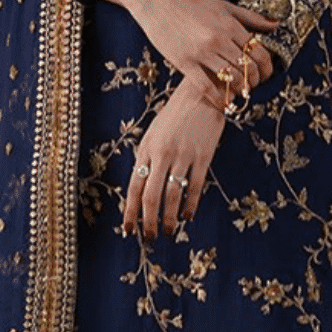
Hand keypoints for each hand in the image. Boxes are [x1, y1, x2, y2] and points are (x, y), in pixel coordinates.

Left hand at [122, 78, 227, 240]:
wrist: (202, 93)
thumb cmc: (176, 115)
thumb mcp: (154, 133)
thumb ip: (147, 158)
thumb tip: (141, 187)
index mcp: (146, 149)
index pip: (133, 186)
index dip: (130, 211)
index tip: (128, 230)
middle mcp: (162, 154)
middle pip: (150, 196)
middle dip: (148, 221)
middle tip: (150, 238)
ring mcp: (183, 155)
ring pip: (172, 195)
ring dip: (169, 218)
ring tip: (169, 232)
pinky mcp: (203, 156)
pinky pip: (195, 188)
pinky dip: (190, 206)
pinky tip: (187, 217)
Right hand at [126, 0, 279, 100]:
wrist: (157, 1)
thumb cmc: (191, 3)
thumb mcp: (224, 6)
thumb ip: (251, 17)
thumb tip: (276, 24)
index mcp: (230, 25)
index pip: (259, 52)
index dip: (266, 68)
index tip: (265, 75)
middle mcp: (219, 40)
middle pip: (248, 68)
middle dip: (255, 81)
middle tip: (253, 86)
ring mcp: (201, 52)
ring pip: (230, 80)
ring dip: (239, 91)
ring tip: (239, 93)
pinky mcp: (184, 63)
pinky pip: (206, 87)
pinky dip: (218, 99)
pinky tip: (223, 104)